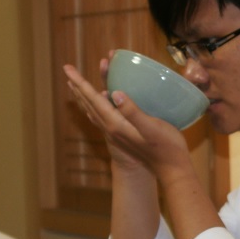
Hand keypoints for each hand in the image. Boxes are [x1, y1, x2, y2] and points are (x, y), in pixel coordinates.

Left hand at [64, 59, 189, 176]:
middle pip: (89, 104)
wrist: (171, 170)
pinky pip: (101, 118)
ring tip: (75, 86)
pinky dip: (94, 108)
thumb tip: (114, 92)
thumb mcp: (152, 128)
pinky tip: (97, 106)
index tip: (68, 68)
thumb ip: (133, 111)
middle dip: (78, 86)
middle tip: (68, 70)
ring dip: (84, 96)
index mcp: (116, 124)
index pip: (94, 99)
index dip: (81, 82)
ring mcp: (116, 134)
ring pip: (93, 111)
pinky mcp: (122, 136)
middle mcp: (111, 129)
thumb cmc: (167, 148)